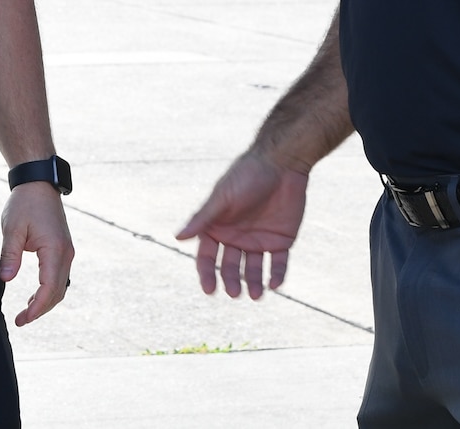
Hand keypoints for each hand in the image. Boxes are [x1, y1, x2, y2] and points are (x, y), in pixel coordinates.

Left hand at [0, 182, 73, 325]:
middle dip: (41, 309)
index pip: (49, 288)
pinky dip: (49, 290)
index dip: (37, 307)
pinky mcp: (63, 249)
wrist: (39, 183)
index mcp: (54, 249)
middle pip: (58, 292)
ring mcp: (67, 251)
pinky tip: (34, 296)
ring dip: (46, 301)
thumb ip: (10, 255)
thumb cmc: (25, 203)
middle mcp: (65, 253)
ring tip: (26, 312)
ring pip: (61, 286)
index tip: (23, 318)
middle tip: (21, 320)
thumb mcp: (13, 229)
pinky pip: (59, 276)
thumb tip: (5, 279)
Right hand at [176, 151, 307, 298]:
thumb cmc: (247, 176)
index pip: (208, 257)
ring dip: (253, 283)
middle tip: (235, 292)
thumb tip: (178, 238)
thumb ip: (203, 219)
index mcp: (218, 228)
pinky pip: (278, 264)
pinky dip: (276, 275)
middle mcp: (236, 237)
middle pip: (230, 267)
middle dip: (231, 281)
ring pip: (253, 270)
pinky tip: (274, 283)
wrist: (281, 163)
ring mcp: (259, 241)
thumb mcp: (223, 198)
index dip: (207, 274)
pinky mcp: (281, 241)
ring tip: (256, 295)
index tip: (210, 290)